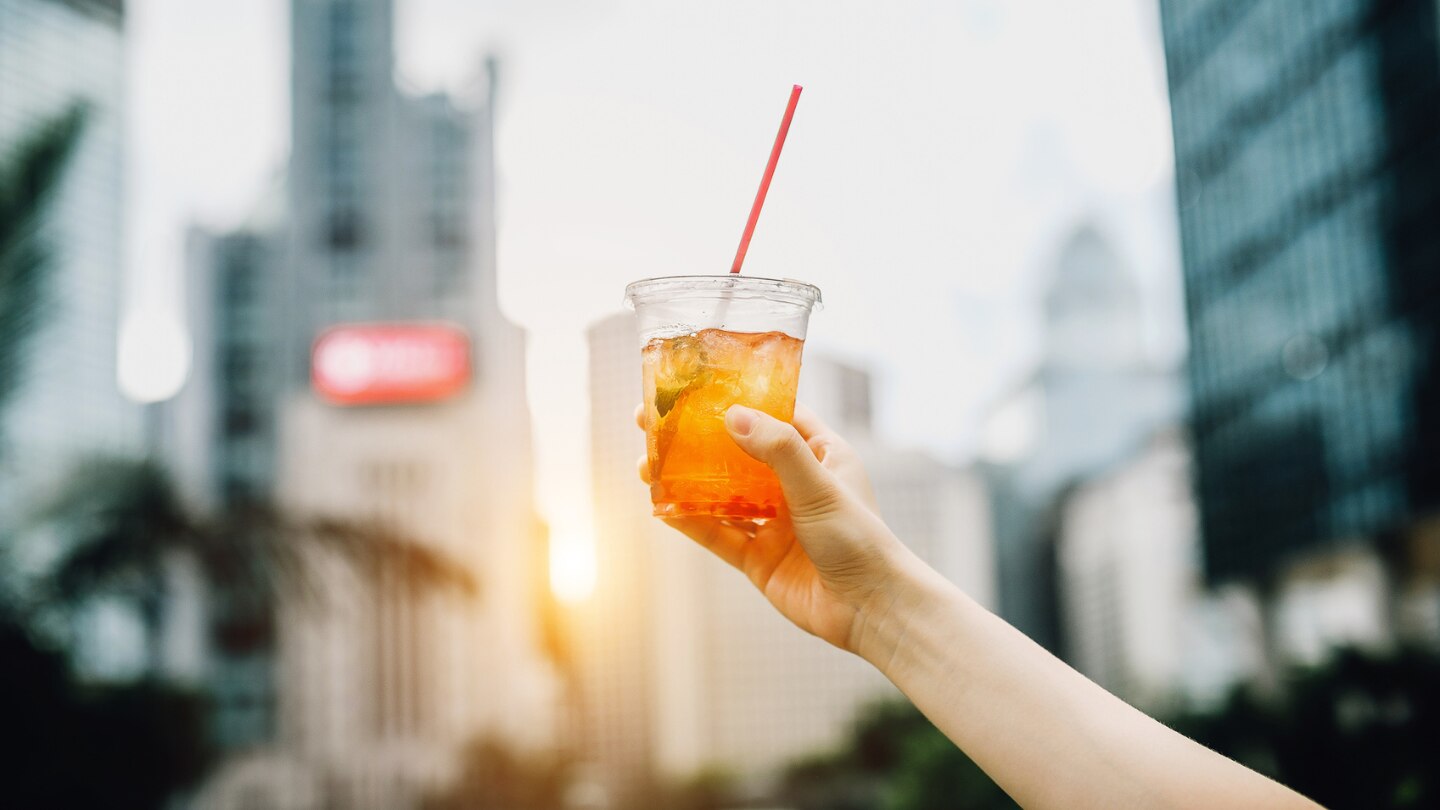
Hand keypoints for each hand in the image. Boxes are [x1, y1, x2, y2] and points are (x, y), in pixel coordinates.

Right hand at [637, 403, 913, 651]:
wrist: (871, 611)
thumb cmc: (860, 540)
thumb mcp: (819, 486)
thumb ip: (778, 450)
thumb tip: (732, 415)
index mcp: (820, 455)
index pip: (774, 415)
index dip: (736, 399)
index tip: (694, 388)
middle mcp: (795, 485)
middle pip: (736, 452)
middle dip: (696, 440)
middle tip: (651, 423)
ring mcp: (775, 523)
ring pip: (721, 494)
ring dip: (685, 480)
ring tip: (645, 465)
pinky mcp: (760, 558)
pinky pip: (718, 534)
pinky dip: (689, 521)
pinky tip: (660, 507)